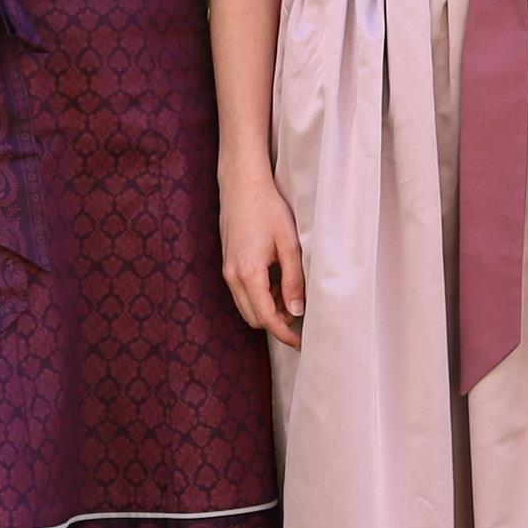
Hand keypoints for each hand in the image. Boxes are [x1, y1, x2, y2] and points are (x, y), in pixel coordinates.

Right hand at [220, 163, 308, 346]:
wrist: (242, 185)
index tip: (300, 342)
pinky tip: (276, 280)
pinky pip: (242, 292)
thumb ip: (293, 280)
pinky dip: (260, 296)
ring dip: (268, 308)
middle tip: (300, 313)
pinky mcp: (228, 264)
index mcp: (248, 273)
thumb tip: (296, 311)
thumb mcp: (289, 245)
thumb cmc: (268, 209)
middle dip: (276, 322)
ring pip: (247, 306)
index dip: (284, 333)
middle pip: (253, 318)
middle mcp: (232, 276)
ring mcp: (227, 270)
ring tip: (290, 292)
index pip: (266, 318)